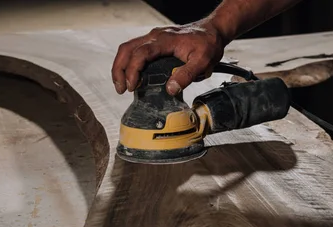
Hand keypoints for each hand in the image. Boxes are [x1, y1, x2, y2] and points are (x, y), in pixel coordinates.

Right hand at [111, 20, 226, 95]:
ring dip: (121, 67)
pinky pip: (134, 49)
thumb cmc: (208, 44)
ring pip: (127, 48)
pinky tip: (131, 76)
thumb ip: (187, 75)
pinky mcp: (154, 41)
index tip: (132, 86)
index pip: (140, 54)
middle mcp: (155, 36)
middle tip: (121, 89)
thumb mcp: (203, 62)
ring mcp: (153, 37)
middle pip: (127, 49)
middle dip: (119, 70)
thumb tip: (170, 89)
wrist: (213, 31)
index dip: (133, 71)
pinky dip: (128, 63)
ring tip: (122, 85)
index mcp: (165, 40)